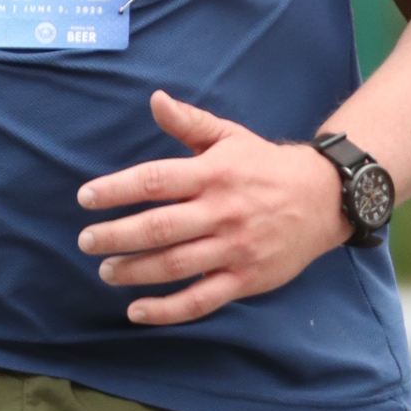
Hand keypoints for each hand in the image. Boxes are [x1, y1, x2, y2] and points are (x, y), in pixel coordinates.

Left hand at [75, 90, 348, 325]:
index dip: (116, 189)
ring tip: (106, 271)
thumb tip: (154, 99)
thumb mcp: (230, 137)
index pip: (155, 180)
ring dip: (135, 271)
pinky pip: (201, 299)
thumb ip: (189, 123)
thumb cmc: (266, 167)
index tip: (85, 198)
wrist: (324, 199)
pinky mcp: (246, 279)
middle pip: (159, 227)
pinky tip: (137, 311)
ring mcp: (234, 248)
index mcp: (213, 174)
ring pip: (175, 265)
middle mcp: (222, 211)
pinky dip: (167, 310)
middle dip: (116, 235)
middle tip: (86, 241)